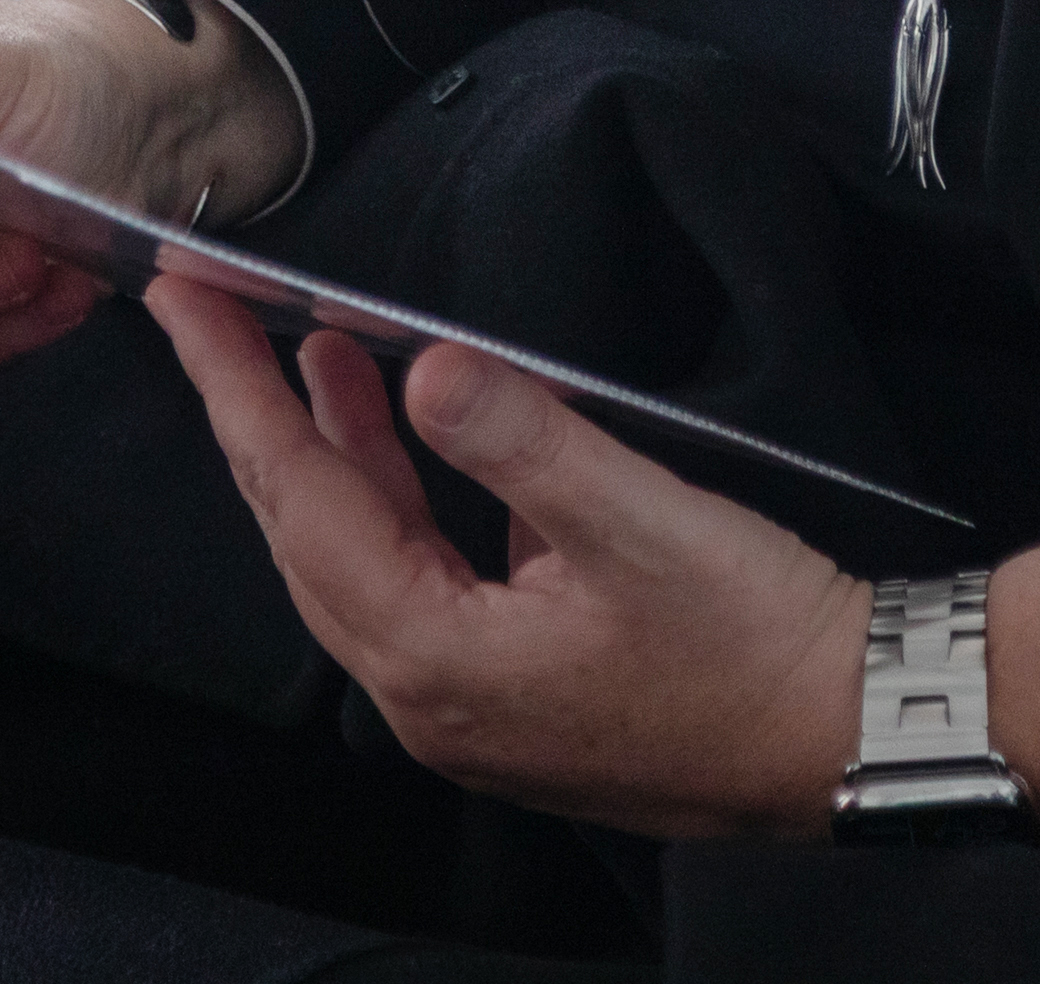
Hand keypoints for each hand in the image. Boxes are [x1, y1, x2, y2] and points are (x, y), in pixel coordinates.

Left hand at [150, 287, 1039, 851]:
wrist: (858, 732)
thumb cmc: (757, 640)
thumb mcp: (636, 519)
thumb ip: (517, 439)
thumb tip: (418, 368)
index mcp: (436, 660)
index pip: (298, 501)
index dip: (234, 392)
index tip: (181, 306)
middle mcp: (430, 697)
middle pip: (306, 535)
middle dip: (258, 418)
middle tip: (211, 316)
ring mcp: (472, 703)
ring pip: (362, 557)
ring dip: (333, 451)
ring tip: (308, 350)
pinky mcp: (518, 691)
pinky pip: (419, 577)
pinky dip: (398, 494)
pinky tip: (409, 431)